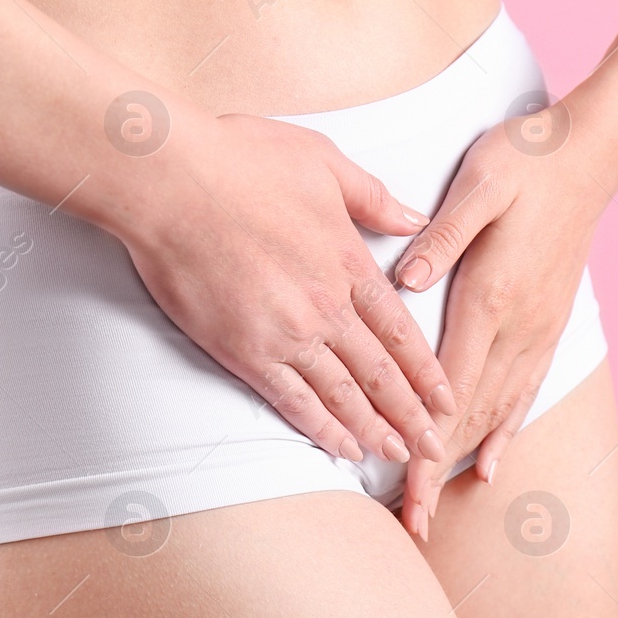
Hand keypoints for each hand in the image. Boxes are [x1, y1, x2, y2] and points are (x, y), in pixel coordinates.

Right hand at [116, 112, 456, 463]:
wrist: (171, 182)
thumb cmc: (240, 159)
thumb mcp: (323, 161)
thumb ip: (373, 196)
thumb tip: (413, 219)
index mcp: (348, 261)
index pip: (401, 329)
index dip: (426, 370)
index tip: (447, 397)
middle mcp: (326, 305)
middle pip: (382, 372)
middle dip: (413, 415)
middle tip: (436, 448)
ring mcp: (286, 333)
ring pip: (344, 394)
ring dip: (375, 430)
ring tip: (400, 458)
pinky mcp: (244, 350)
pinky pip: (293, 400)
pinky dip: (322, 428)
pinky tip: (343, 448)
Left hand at [392, 105, 607, 537]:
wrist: (591, 155)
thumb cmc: (526, 161)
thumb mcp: (480, 182)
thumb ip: (443, 234)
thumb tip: (404, 279)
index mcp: (492, 297)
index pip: (449, 388)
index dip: (424, 443)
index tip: (404, 488)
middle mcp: (518, 327)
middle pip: (470, 418)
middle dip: (436, 474)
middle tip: (411, 524)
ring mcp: (538, 331)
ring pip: (496, 413)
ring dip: (462, 463)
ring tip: (437, 509)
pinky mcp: (548, 326)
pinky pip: (524, 393)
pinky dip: (503, 434)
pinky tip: (488, 466)